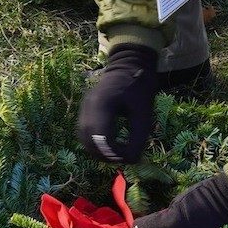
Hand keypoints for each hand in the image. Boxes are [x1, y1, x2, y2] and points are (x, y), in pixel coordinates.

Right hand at [77, 44, 158, 162]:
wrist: (128, 67)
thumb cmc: (139, 88)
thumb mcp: (144, 112)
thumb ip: (139, 137)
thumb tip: (132, 160)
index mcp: (103, 102)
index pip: (101, 136)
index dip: (113, 151)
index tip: (128, 156)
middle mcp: (88, 105)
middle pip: (88, 140)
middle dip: (104, 154)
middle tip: (123, 158)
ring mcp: (83, 108)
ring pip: (83, 139)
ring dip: (98, 152)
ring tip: (117, 154)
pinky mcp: (83, 111)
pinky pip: (84, 134)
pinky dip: (94, 144)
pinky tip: (110, 146)